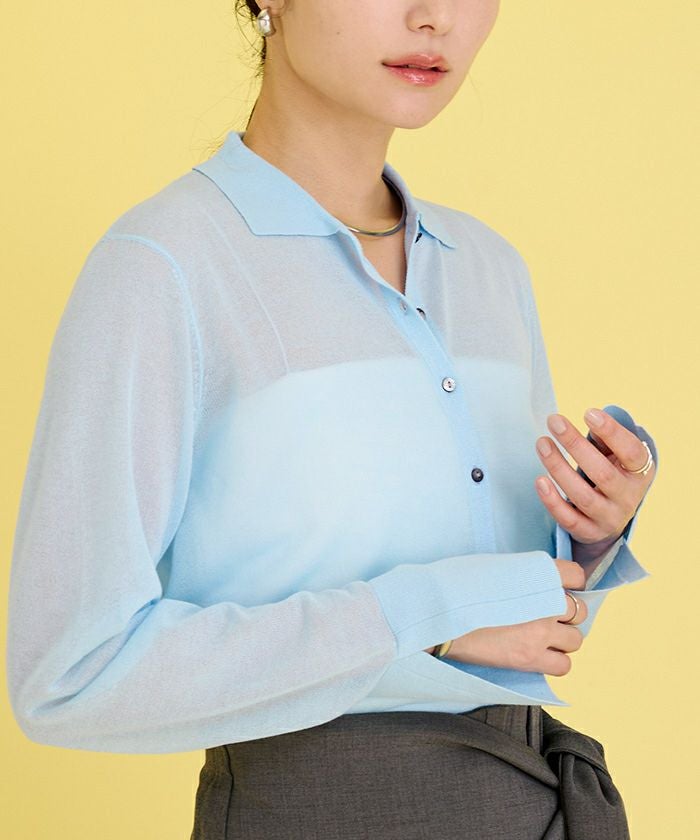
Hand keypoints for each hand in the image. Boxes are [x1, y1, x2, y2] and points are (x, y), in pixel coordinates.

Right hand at [426, 559, 588, 674]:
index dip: (567, 583)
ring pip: (576, 640)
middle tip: (545, 616)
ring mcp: (541, 631)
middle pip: (579, 610)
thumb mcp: (495, 565)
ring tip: (541, 637)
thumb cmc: (457, 583)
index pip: (576, 575)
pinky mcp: (530, 658)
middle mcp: (546, 601)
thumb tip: (534, 583)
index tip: (555, 588)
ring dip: (562, 638)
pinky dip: (555, 661)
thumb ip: (522, 574)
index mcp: (538, 571)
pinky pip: (564, 666)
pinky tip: (538, 654)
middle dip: (565, 613)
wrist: (439, 610)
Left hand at [534, 408, 655, 545]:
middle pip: (602, 473)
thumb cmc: (611, 475)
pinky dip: (552, 500)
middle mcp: (627, 498)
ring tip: (542, 443)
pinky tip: (539, 480)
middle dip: (575, 445)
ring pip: (582, 496)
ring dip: (558, 467)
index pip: (631, 453)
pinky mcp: (588, 532)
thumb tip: (592, 419)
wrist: (610, 519)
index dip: (612, 433)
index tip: (589, 413)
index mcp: (640, 474)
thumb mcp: (615, 457)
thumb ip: (605, 439)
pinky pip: (568, 519)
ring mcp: (608, 518)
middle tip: (555, 421)